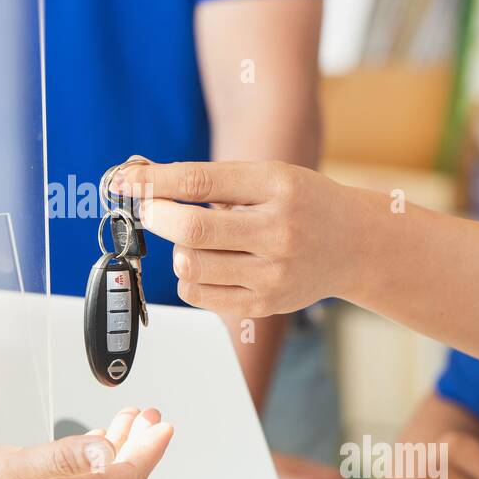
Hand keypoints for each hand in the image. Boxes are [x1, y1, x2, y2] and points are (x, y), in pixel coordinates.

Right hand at [0, 407, 172, 478]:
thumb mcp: (13, 466)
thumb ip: (63, 456)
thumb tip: (106, 449)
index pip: (128, 475)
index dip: (150, 447)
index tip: (163, 423)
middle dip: (139, 444)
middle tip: (149, 415)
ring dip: (119, 450)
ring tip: (129, 422)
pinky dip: (97, 463)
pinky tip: (93, 447)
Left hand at [114, 159, 354, 316]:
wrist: (355, 245)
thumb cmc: (302, 203)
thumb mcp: (265, 177)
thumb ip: (207, 179)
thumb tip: (138, 174)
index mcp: (277, 187)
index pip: (199, 183)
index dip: (153, 183)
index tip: (123, 181)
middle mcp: (278, 231)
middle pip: (192, 230)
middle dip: (157, 218)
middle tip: (150, 212)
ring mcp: (273, 273)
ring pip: (191, 266)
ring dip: (178, 250)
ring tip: (195, 241)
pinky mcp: (264, 304)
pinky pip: (200, 295)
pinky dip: (189, 278)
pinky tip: (208, 264)